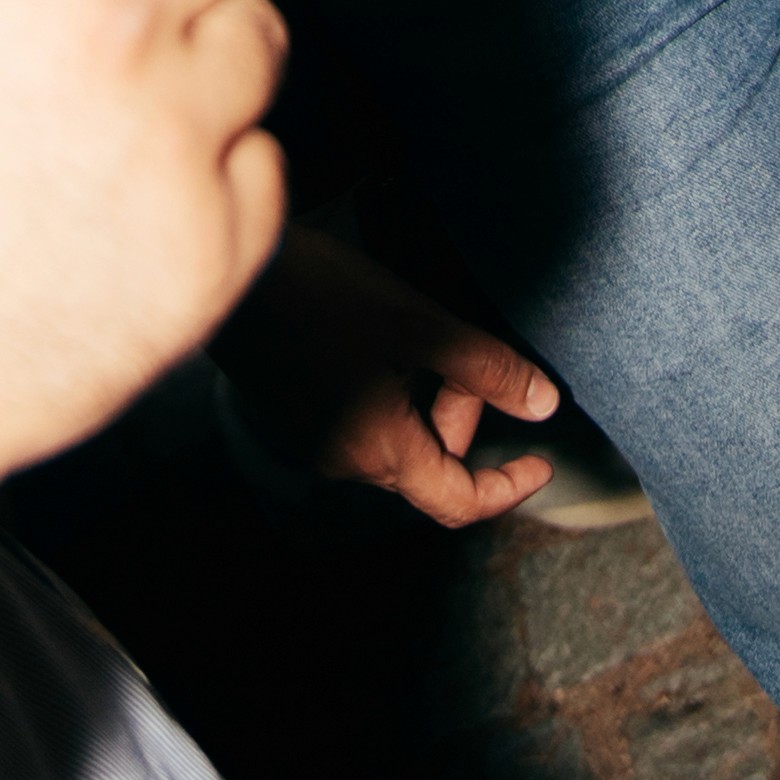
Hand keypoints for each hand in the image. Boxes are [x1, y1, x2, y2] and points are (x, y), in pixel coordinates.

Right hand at [212, 223, 562, 529]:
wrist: (236, 276)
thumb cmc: (326, 297)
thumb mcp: (421, 326)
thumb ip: (489, 370)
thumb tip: (544, 405)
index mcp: (383, 452)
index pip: (460, 503)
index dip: (509, 488)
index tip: (542, 463)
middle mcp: (346, 463)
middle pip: (430, 461)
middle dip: (459, 409)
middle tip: (457, 345)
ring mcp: (315, 443)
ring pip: (396, 438)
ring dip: (422, 397)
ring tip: (413, 330)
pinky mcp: (294, 416)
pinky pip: (361, 422)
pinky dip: (388, 391)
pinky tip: (373, 336)